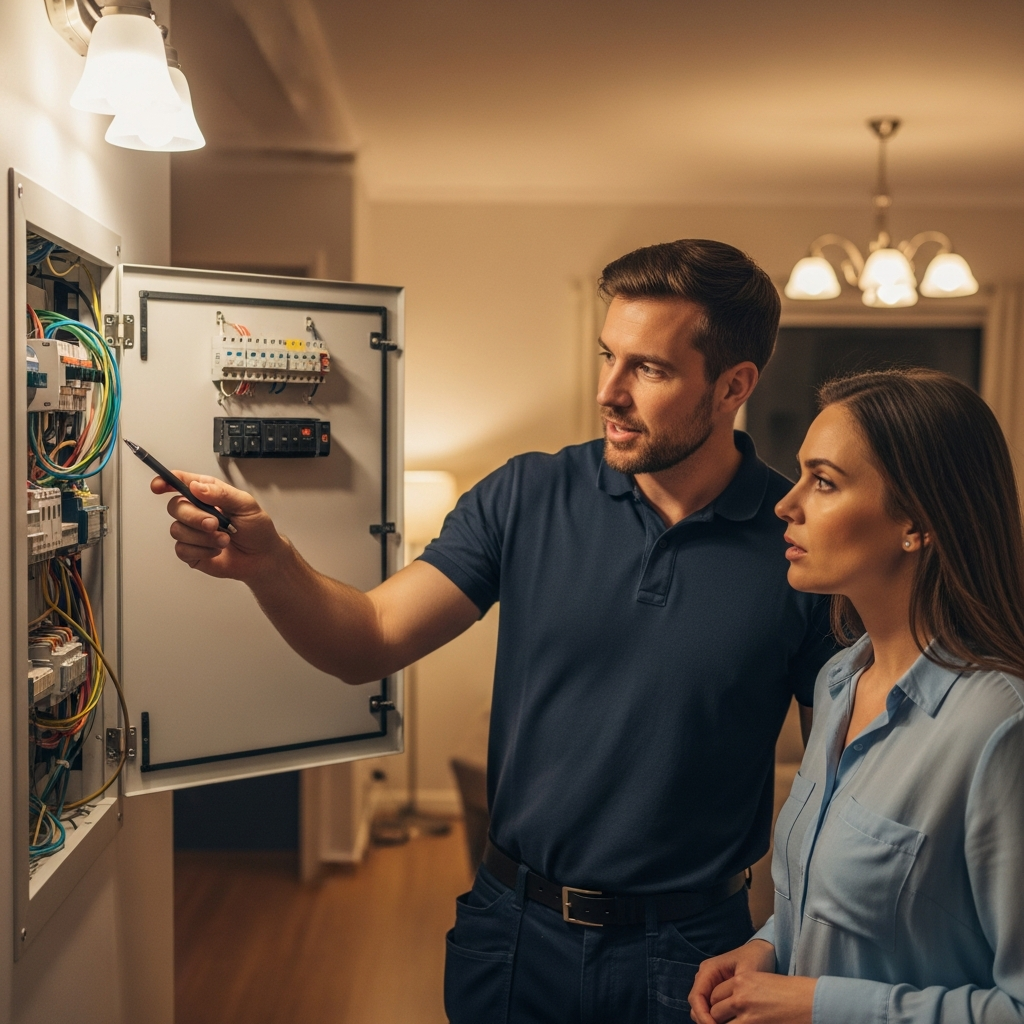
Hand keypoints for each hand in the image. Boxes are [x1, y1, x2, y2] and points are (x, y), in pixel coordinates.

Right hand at [151, 471, 286, 582]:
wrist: (262, 558)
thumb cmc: (257, 528)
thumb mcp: (246, 504)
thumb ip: (221, 493)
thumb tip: (196, 487)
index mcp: (208, 494)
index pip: (180, 483)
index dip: (165, 482)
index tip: (159, 486)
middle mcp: (196, 511)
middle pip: (175, 507)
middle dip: (195, 517)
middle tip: (215, 524)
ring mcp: (191, 532)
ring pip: (177, 530)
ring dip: (203, 537)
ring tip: (224, 540)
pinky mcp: (191, 551)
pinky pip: (182, 549)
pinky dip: (202, 550)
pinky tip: (216, 550)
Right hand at [689, 939, 775, 1023]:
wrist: (762, 952)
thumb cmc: (756, 959)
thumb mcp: (748, 973)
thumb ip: (736, 992)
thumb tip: (732, 1009)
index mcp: (708, 970)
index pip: (696, 998)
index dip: (702, 1016)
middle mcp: (705, 977)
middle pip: (696, 1005)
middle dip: (705, 1021)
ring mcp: (709, 984)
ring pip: (702, 1008)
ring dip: (709, 1021)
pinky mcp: (717, 991)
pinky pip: (711, 1008)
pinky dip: (716, 1019)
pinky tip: (728, 1023)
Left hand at [708, 972, 815, 1023]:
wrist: (808, 1002)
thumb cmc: (788, 993)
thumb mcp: (761, 982)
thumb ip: (743, 990)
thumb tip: (730, 1003)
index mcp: (741, 979)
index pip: (715, 993)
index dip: (716, 1004)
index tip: (721, 1011)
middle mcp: (739, 994)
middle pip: (715, 1009)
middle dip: (717, 1017)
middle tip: (723, 1020)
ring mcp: (745, 1012)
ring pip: (718, 1021)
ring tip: (732, 1022)